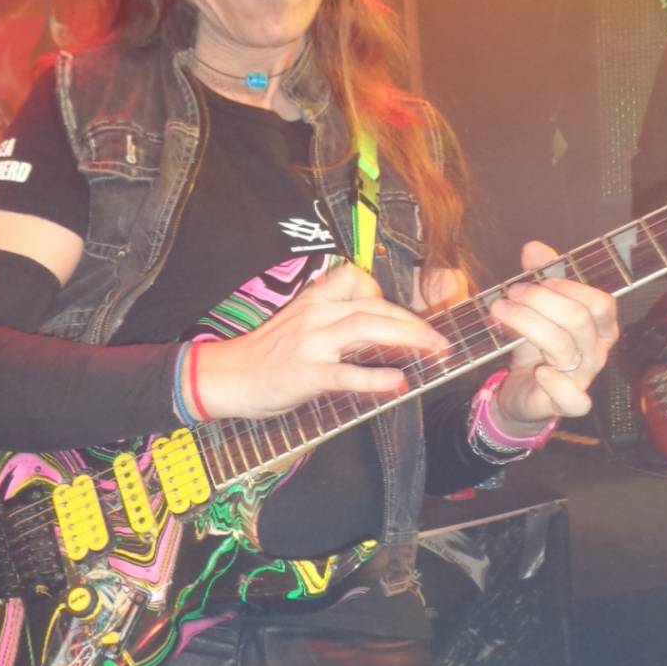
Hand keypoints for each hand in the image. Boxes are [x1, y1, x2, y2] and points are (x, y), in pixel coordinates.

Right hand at [192, 260, 448, 419]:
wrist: (224, 377)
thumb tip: (370, 329)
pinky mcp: (306, 374)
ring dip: (409, 338)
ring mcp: (311, 344)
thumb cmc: (261, 357)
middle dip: (415, 322)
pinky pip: (346, 373)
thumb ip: (329, 320)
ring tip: (435, 353)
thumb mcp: (295, 325)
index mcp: (313, 301)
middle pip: (375, 306)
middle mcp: (316, 315)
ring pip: (367, 328)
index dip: (388, 297)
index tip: (408, 317)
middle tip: (442, 340)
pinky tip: (398, 383)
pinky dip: (375, 378)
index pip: (358, 281)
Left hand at [488, 241, 618, 432]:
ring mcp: (585, 378)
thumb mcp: (539, 306)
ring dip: (527, 324)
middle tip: (509, 293)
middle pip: (579, 319)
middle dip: (540, 301)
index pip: (600, 302)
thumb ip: (542, 275)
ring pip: (563, 348)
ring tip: (500, 311)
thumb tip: (534, 248)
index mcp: (600, 325)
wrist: (524, 387)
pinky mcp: (568, 402)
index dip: (567, 287)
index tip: (535, 280)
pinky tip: (539, 370)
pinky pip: (574, 398)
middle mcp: (597, 351)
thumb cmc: (538, 343)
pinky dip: (557, 383)